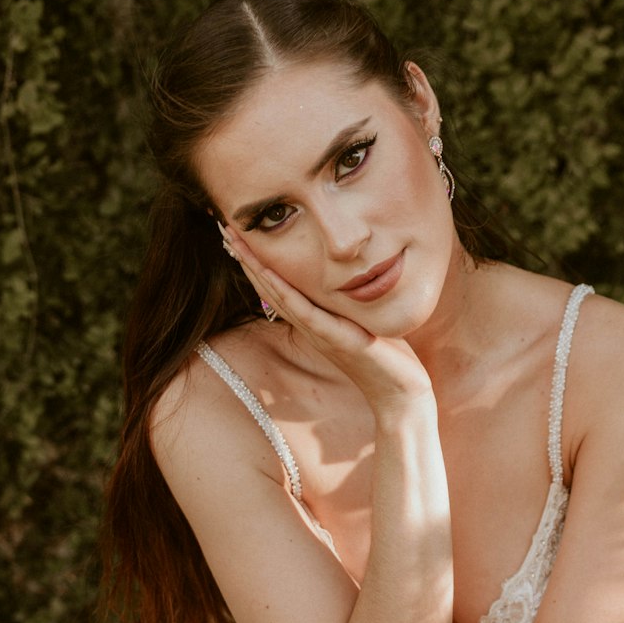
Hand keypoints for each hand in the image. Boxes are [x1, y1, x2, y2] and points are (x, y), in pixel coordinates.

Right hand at [220, 223, 432, 411]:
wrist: (398, 393)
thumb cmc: (386, 357)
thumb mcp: (362, 320)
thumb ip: (348, 302)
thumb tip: (350, 277)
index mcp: (313, 320)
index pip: (277, 286)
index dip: (257, 261)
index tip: (240, 235)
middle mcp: (308, 326)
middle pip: (268, 287)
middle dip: (246, 257)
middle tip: (225, 229)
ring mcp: (318, 333)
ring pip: (278, 296)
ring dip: (255, 268)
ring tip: (236, 243)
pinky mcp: (335, 339)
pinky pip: (304, 312)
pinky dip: (284, 292)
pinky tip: (269, 273)